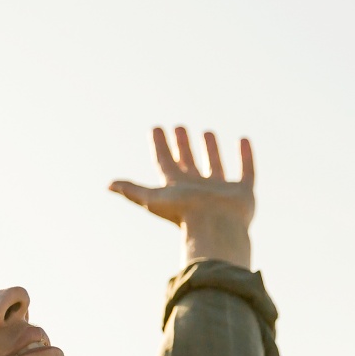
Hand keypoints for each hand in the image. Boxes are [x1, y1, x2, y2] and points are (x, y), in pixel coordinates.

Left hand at [110, 127, 254, 268]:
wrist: (216, 227)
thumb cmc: (183, 214)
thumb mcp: (152, 199)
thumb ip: (131, 191)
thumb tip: (108, 185)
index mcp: (176, 189)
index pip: (164, 162)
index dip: (158, 146)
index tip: (155, 128)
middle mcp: (197, 188)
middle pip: (187, 163)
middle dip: (182, 145)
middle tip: (179, 127)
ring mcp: (220, 191)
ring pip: (214, 165)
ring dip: (210, 149)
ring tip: (207, 132)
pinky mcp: (243, 193)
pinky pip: (246, 170)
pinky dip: (246, 156)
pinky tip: (243, 140)